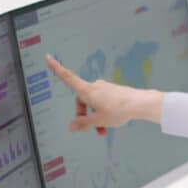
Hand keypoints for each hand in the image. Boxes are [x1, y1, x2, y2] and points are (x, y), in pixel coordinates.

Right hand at [44, 54, 163, 133]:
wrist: (139, 103)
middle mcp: (94, 86)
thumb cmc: (118, 111)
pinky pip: (103, 102)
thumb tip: (71, 126)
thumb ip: (83, 124)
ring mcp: (104, 88)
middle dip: (84, 115)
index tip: (47, 57)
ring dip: (95, 116)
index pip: (68, 78)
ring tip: (103, 130)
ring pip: (93, 103)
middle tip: (92, 129)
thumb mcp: (98, 121)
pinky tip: (111, 122)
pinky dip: (103, 112)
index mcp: (87, 91)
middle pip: (81, 100)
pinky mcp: (113, 91)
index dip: (56, 68)